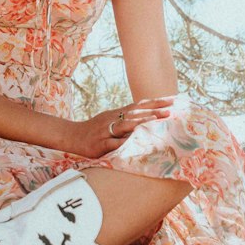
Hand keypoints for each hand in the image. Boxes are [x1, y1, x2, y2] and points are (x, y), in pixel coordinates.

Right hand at [62, 97, 177, 159]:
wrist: (71, 136)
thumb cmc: (94, 130)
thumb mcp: (110, 120)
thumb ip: (127, 119)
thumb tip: (148, 117)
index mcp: (117, 113)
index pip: (140, 105)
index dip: (156, 102)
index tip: (173, 100)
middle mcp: (113, 119)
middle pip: (136, 112)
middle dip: (153, 111)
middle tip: (171, 110)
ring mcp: (106, 131)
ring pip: (125, 125)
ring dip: (141, 122)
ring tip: (155, 120)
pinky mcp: (100, 144)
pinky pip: (114, 144)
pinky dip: (124, 143)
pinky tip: (134, 143)